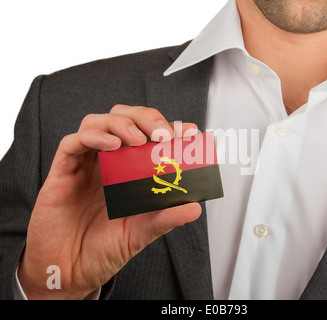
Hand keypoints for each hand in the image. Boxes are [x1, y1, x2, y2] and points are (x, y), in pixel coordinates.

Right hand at [18, 105, 201, 299]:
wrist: (70, 273)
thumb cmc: (103, 249)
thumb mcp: (141, 233)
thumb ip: (165, 218)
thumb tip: (195, 208)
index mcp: (126, 171)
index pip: (147, 135)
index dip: (166, 127)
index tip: (187, 131)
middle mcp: (106, 163)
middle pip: (122, 118)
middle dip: (144, 118)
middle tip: (161, 133)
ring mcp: (83, 165)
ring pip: (96, 122)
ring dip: (120, 123)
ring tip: (138, 139)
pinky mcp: (61, 173)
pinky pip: (71, 144)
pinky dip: (93, 137)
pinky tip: (111, 145)